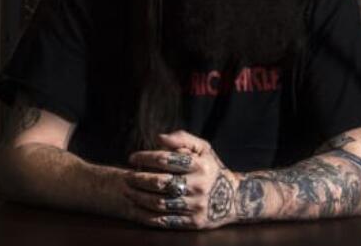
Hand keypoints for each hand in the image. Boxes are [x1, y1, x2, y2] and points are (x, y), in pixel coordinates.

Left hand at [123, 130, 239, 229]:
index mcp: (199, 165)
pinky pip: (165, 221)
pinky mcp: (194, 223)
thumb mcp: (203, 149)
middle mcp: (198, 185)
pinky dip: (147, 216)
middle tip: (126, 176)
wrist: (235, 199)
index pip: (165, 159)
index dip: (145, 157)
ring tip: (128, 192)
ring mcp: (196, 206)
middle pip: (160, 182)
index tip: (132, 158)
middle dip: (138, 179)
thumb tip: (158, 138)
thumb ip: (182, 139)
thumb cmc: (211, 169)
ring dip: (139, 197)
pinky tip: (137, 209)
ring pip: (159, 203)